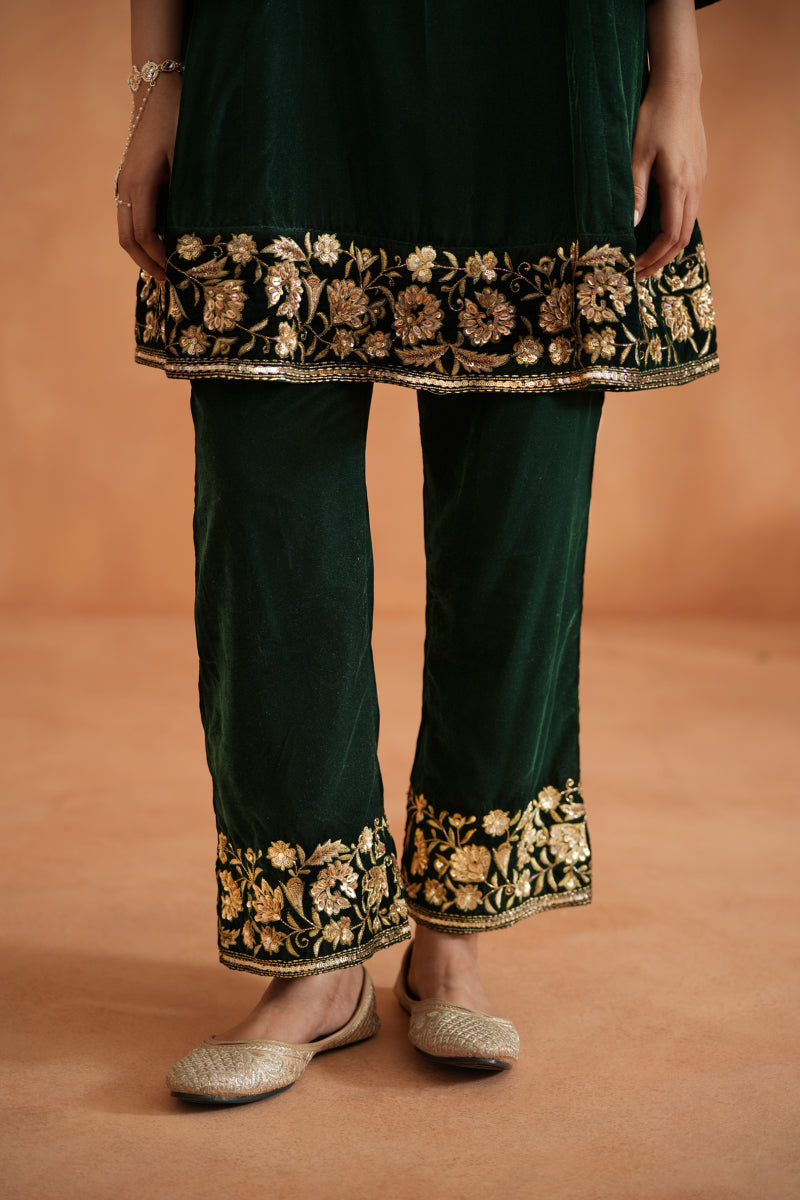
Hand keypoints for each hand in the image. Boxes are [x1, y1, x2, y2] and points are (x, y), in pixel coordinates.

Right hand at [116, 73, 181, 281]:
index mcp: (138, 183)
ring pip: (126, 229)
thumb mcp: (188, 158)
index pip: (142, 234)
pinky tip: (162, 245)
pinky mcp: (128, 181)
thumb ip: (188, 194)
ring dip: (143, 252)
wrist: (157, 92)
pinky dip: (143, 236)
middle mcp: (125, 186)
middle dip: (146, 263)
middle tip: (167, 282)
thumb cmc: (178, 122)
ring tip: (165, 269)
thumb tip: (198, 232)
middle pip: (127, 239)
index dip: (158, 258)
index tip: (175, 274)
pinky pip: (131, 217)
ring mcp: (123, 183)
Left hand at [632, 76, 706, 281]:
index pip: (670, 235)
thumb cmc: (653, 117)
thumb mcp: (637, 155)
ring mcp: (699, 178)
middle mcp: (694, 185)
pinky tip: (657, 229)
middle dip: (661, 259)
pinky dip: (675, 227)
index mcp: (679, 184)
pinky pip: (690, 209)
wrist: (679, 87)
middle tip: (640, 272)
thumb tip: (632, 226)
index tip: (635, 268)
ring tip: (647, 256)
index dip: (654, 257)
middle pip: (682, 237)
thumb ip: (635, 192)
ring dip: (668, 245)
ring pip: (688, 224)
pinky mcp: (698, 171)